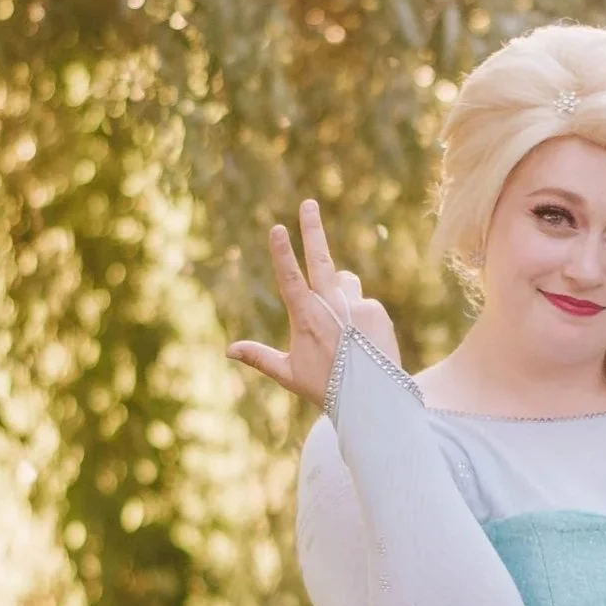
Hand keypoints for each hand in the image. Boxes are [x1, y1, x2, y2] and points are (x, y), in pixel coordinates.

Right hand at [226, 198, 401, 406]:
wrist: (371, 400)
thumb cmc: (325, 389)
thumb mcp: (289, 374)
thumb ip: (259, 357)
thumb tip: (228, 351)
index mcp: (306, 316)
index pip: (291, 277)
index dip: (282, 252)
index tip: (277, 227)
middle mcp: (331, 306)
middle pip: (321, 258)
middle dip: (312, 229)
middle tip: (308, 204)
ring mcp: (356, 305)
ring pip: (346, 283)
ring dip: (341, 293)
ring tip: (344, 328)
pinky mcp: (377, 310)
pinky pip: (364, 303)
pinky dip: (361, 315)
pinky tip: (363, 340)